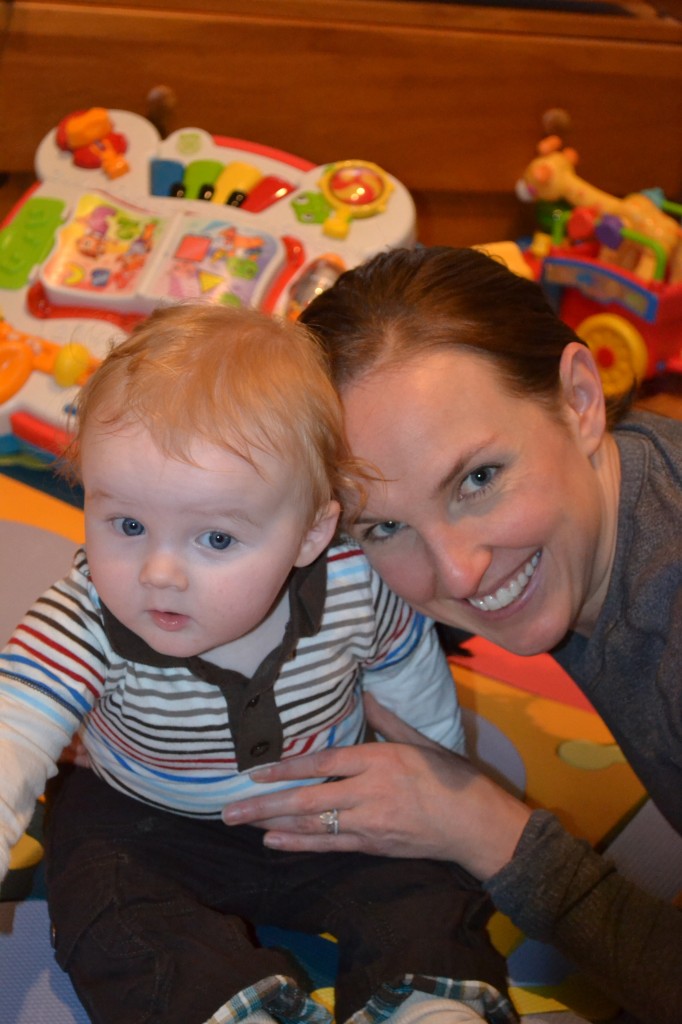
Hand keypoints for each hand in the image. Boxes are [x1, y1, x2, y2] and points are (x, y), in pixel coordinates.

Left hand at [223, 695, 530, 879]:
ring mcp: (370, 823)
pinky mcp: (373, 846)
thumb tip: (365, 692)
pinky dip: (299, 844)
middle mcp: (370, 792)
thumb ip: (388, 720)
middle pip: (309, 799)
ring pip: (313, 825)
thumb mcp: (422, 741)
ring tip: (241, 823)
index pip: (324, 762)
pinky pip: (329, 845)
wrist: (476, 825)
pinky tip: (273, 841)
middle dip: (265, 803)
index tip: (256, 770)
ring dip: (273, 824)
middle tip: (229, 808)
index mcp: (380, 760)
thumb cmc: (453, 779)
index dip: (288, 768)